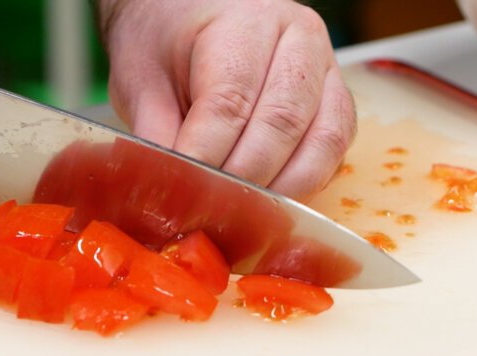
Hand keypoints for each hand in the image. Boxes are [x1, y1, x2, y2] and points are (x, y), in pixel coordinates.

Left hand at [96, 0, 355, 200]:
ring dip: (280, 189)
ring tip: (238, 213)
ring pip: (321, 143)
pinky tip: (268, 200)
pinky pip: (333, 151)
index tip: (181, 193)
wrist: (189, 11)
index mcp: (242, 23)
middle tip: (208, 212)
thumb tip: (168, 190)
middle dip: (242, 180)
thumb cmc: (165, 39)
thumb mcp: (140, 78)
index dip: (205, 158)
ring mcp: (325, 69)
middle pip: (280, 125)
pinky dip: (303, 183)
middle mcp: (297, 39)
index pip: (229, 102)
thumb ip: (155, 133)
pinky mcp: (336, 100)